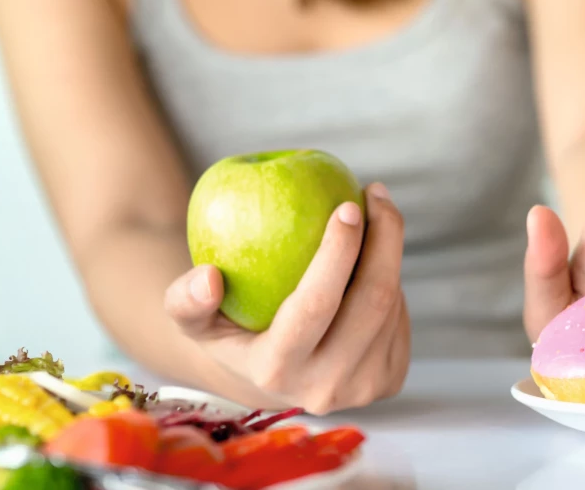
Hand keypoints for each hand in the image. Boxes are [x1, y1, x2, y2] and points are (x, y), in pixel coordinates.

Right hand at [164, 183, 410, 414]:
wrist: (272, 378)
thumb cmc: (230, 330)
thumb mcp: (195, 320)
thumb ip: (184, 300)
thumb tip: (207, 277)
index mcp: (275, 372)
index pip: (315, 305)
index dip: (338, 252)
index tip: (348, 206)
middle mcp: (324, 388)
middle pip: (372, 301)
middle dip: (385, 238)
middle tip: (376, 195)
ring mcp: (363, 389)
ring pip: (392, 305)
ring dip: (389, 253)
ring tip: (376, 215)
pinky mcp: (390, 381)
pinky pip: (400, 318)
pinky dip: (391, 279)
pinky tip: (376, 255)